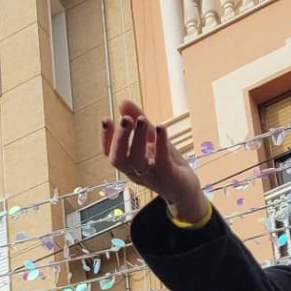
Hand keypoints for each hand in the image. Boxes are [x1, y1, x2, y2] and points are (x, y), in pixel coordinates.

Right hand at [102, 101, 206, 223]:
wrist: (185, 188)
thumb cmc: (165, 162)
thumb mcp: (150, 138)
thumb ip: (137, 119)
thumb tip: (122, 102)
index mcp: (128, 163)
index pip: (109, 153)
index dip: (105, 138)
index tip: (106, 119)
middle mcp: (135, 171)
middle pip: (119, 159)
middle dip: (119, 139)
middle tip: (125, 119)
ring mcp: (150, 175)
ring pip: (136, 161)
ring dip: (136, 139)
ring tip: (140, 120)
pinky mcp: (168, 176)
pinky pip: (161, 161)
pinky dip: (160, 144)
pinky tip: (160, 128)